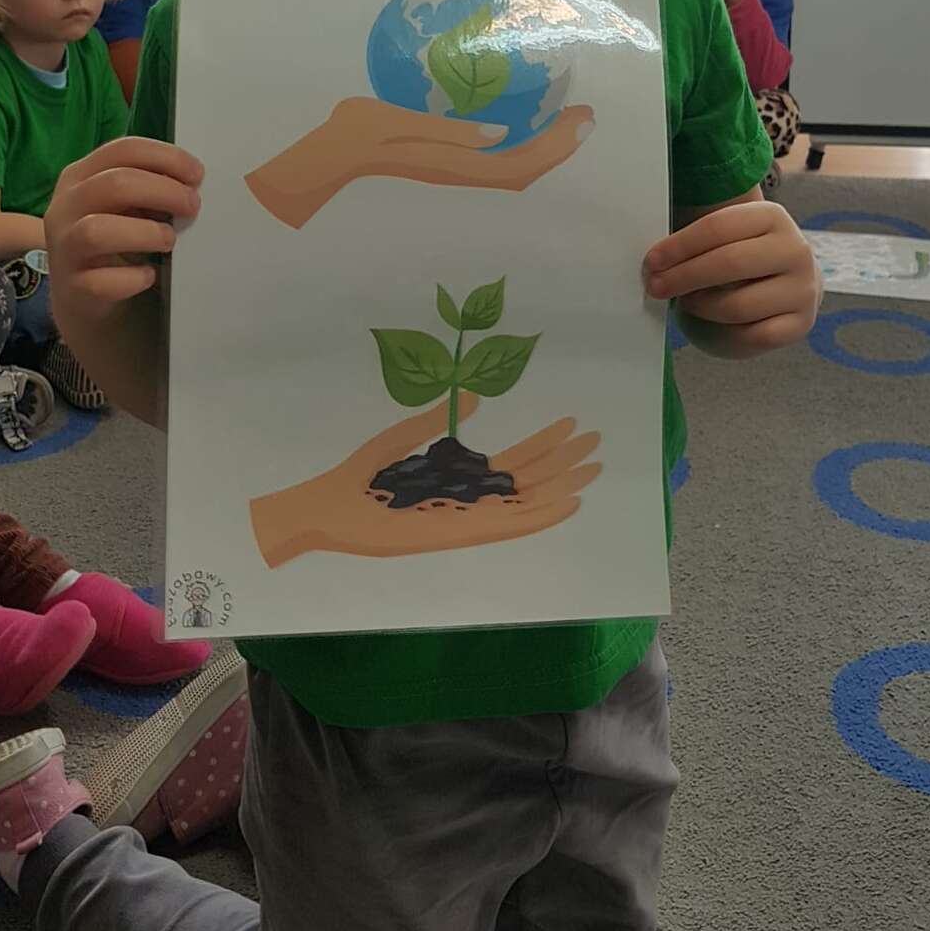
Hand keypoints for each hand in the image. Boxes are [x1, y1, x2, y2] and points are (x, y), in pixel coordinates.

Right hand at [45, 137, 203, 324]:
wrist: (83, 295)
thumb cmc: (112, 240)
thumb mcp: (123, 204)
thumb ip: (147, 187)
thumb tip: (191, 184)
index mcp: (80, 176)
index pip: (123, 150)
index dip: (165, 158)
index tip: (196, 175)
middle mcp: (65, 207)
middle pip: (114, 184)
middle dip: (164, 191)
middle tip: (192, 206)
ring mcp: (64, 247)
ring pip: (97, 231)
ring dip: (145, 233)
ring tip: (168, 239)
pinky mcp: (72, 286)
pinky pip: (100, 282)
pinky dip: (133, 278)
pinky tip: (148, 276)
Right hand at [245, 97, 594, 229]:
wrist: (320, 161)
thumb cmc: (351, 136)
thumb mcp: (394, 124)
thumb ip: (447, 132)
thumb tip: (500, 135)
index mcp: (452, 166)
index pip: (519, 164)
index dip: (556, 147)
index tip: (583, 120)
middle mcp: (459, 176)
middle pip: (523, 170)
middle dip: (558, 145)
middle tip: (585, 115)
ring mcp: (452, 174)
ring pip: (511, 168)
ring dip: (541, 146)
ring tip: (564, 119)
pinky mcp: (443, 166)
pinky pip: (494, 163)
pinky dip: (518, 147)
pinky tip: (521, 127)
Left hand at [249, 394, 601, 565]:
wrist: (329, 508)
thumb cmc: (360, 476)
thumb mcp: (402, 436)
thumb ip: (436, 423)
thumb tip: (475, 399)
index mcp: (461, 475)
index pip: (515, 459)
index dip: (545, 443)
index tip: (573, 423)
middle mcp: (472, 496)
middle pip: (531, 478)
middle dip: (564, 460)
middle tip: (599, 443)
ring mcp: (469, 514)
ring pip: (527, 501)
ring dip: (562, 485)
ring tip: (594, 468)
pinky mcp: (458, 531)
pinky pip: (509, 526)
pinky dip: (540, 517)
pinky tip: (567, 504)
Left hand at [645, 201, 819, 356]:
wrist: (783, 286)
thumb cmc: (741, 259)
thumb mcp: (724, 239)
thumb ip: (697, 242)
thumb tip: (655, 262)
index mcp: (772, 216)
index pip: (718, 227)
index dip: (679, 246)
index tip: (652, 261)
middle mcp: (795, 249)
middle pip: (729, 263)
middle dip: (684, 277)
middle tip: (656, 286)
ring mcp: (802, 288)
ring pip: (738, 305)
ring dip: (702, 307)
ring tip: (687, 302)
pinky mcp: (801, 323)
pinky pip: (755, 336)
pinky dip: (727, 334)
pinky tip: (715, 323)